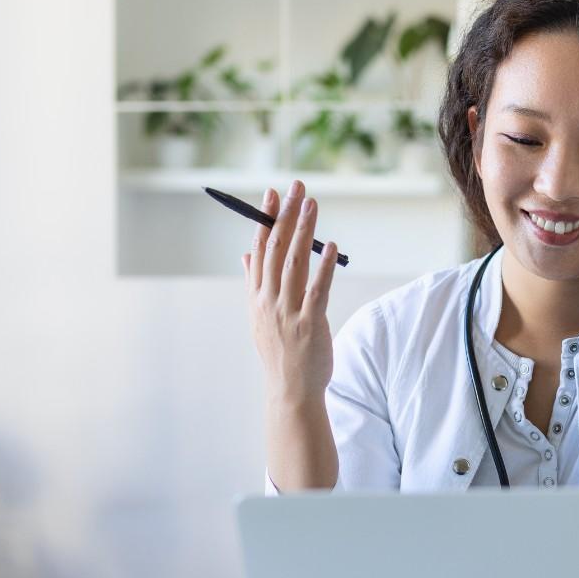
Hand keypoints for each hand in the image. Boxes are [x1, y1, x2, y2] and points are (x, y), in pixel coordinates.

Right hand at [243, 179, 339, 403]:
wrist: (290, 390)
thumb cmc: (279, 353)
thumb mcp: (259, 317)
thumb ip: (254, 283)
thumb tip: (247, 253)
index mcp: (257, 296)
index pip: (260, 249)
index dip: (266, 219)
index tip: (273, 194)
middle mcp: (269, 300)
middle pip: (277, 249)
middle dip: (286, 215)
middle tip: (296, 187)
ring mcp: (288, 312)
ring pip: (296, 263)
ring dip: (304, 231)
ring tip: (312, 204)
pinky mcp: (310, 324)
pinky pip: (318, 289)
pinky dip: (324, 266)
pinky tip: (331, 245)